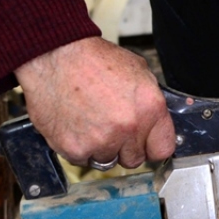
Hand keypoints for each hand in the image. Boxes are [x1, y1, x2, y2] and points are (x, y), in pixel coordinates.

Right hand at [13, 36, 175, 168]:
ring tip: (91, 121)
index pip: (163, 149)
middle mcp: (128, 128)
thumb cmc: (93, 60)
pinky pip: (83, 160)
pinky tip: (76, 124)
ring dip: (101, 148)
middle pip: (134, 159)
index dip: (151, 145)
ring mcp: (101, 141)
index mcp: (149, 107)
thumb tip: (157, 124)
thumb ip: (151, 103)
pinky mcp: (75, 149)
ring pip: (107, 161)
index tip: (144, 143)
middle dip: (124, 146)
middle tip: (110, 125)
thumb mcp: (138, 71)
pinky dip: (79, 147)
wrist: (55, 56)